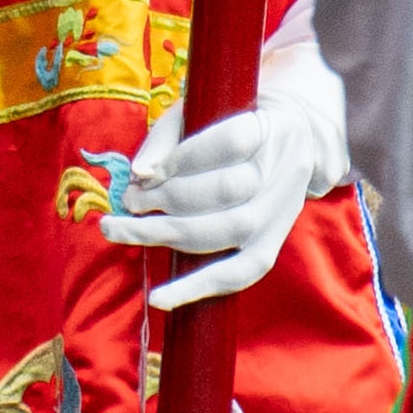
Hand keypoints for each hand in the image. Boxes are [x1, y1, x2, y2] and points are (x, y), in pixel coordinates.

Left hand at [106, 46, 352, 310]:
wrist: (289, 147)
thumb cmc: (229, 127)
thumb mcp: (199, 114)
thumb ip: (167, 139)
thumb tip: (140, 174)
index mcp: (272, 129)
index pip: (231, 142)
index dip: (181, 159)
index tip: (143, 172)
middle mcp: (284, 172)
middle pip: (227, 190)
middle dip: (167, 198)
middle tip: (130, 201)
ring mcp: (279, 213)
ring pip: (228, 230)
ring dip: (167, 232)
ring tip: (123, 229)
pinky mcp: (271, 245)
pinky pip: (240, 273)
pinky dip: (198, 288)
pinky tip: (160, 298)